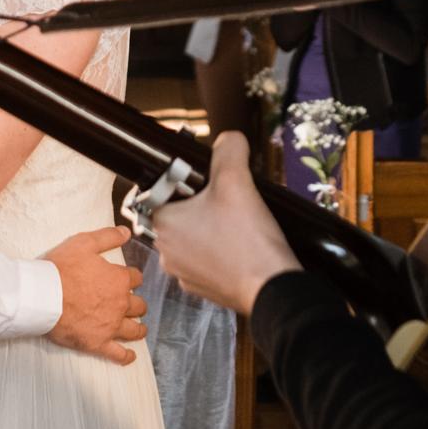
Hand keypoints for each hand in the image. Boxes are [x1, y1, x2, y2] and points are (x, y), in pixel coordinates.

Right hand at [45, 224, 147, 365]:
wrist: (42, 295)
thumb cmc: (61, 268)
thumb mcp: (84, 243)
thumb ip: (107, 237)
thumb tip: (126, 232)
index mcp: (118, 280)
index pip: (135, 278)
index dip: (131, 277)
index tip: (126, 278)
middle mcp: (120, 304)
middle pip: (138, 305)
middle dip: (136, 303)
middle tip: (131, 304)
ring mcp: (111, 325)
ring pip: (134, 329)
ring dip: (138, 328)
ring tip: (139, 329)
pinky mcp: (98, 343)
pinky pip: (117, 354)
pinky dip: (126, 356)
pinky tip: (130, 357)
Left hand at [156, 132, 300, 314]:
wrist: (272, 290)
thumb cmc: (248, 242)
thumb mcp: (237, 182)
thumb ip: (228, 151)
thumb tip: (229, 138)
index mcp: (163, 225)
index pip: (155, 192)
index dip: (176, 180)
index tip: (196, 180)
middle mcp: (166, 252)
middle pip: (175, 214)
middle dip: (195, 203)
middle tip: (221, 198)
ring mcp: (183, 273)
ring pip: (190, 238)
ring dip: (207, 227)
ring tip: (234, 221)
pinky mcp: (202, 287)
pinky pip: (204, 260)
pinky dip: (218, 250)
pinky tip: (238, 243)